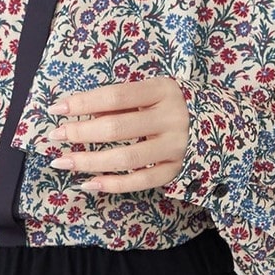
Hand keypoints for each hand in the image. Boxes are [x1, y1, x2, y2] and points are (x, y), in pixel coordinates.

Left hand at [37, 76, 189, 192]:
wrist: (219, 124)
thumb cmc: (171, 104)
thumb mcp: (151, 93)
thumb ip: (119, 102)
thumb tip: (78, 114)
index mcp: (163, 90)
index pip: (116, 96)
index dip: (84, 102)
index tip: (56, 108)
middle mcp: (171, 118)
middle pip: (117, 128)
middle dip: (81, 133)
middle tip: (55, 136)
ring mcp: (175, 146)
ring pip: (126, 158)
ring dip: (89, 161)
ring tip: (62, 162)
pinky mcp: (176, 170)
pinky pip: (141, 181)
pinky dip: (113, 184)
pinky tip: (89, 183)